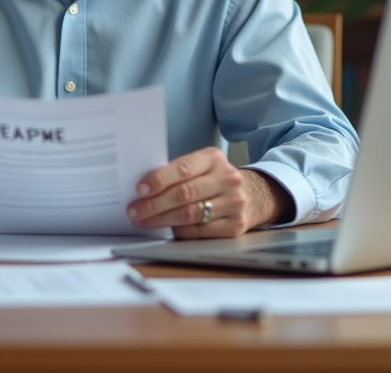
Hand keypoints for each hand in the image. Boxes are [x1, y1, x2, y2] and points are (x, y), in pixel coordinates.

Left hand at [126, 147, 292, 237]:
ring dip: (161, 219)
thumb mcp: (203, 166)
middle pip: (184, 194)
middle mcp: (227, 179)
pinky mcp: (236, 225)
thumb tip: (144, 188)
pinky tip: (166, 229)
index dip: (159, 179)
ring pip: (190, 214)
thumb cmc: (216, 179)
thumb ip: (179, 173)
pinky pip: (200, 231)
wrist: (255, 194)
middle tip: (134, 209)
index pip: (183, 168)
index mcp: (214, 159)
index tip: (140, 188)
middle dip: (153, 203)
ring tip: (142, 220)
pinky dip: (179, 231)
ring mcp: (234, 203)